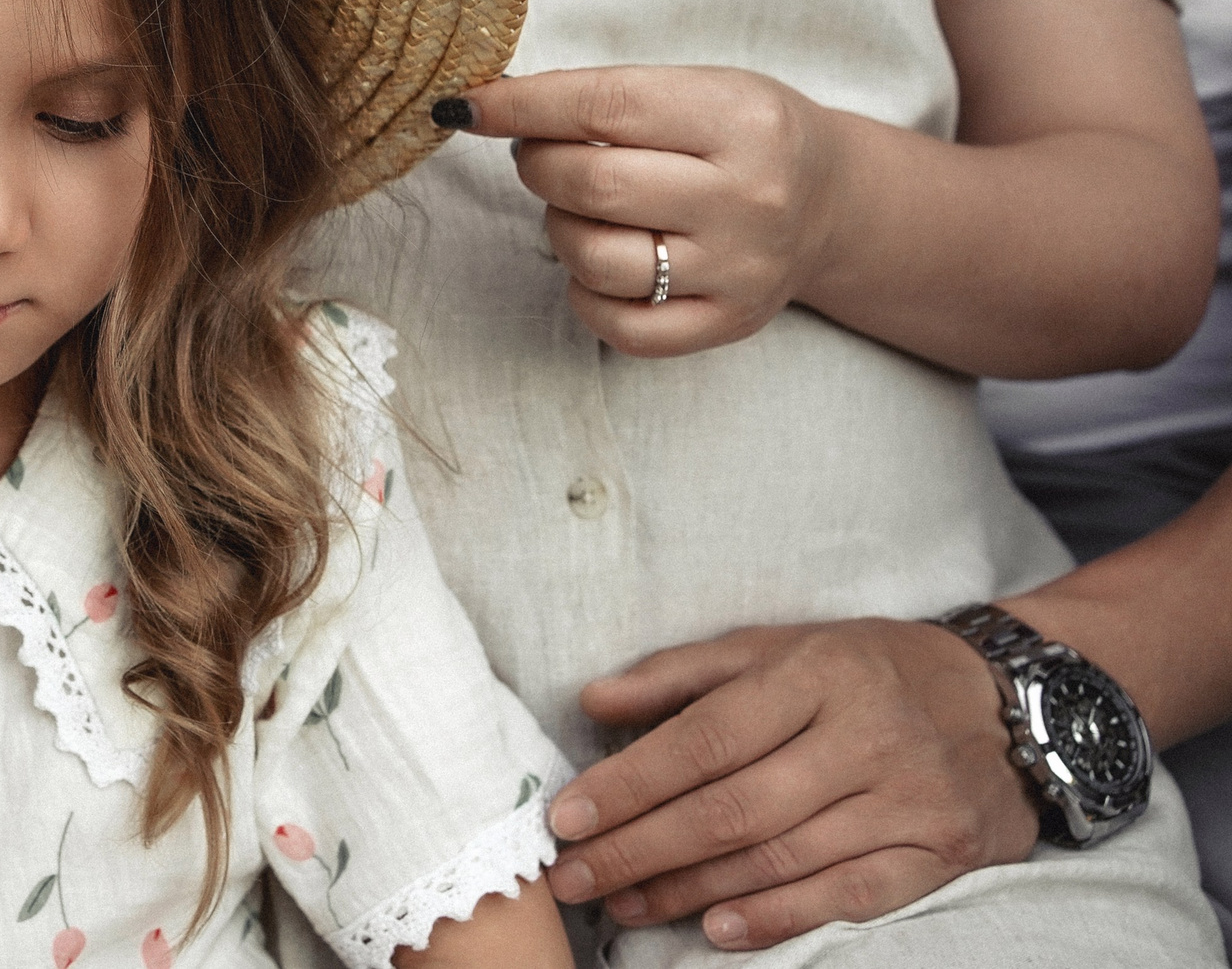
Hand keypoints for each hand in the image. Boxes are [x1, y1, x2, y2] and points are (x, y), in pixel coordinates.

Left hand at [452, 67, 845, 357]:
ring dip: (556, 226)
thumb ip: (606, 97)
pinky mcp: (725, 323)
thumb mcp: (698, 88)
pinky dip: (583, 290)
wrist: (831, 203)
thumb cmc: (742, 135)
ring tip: (576, 206)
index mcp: (740, 119)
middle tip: (538, 154)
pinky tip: (599, 258)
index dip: (521, 105)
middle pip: (593, 185)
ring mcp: (737, 269)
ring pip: (593, 257)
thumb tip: (491, 107)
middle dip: (538, 165)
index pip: (605, 106)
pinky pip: (616, 323)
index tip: (468, 105)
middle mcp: (747, 198)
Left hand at [542, 621, 1039, 949]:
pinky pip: (850, 895)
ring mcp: (907, 799)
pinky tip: (718, 930)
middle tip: (575, 876)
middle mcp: (861, 736)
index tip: (567, 817)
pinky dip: (780, 917)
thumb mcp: (777, 646)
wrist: (1007, 700)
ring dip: (691, 890)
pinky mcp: (943, 851)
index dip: (629, 782)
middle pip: (732, 808)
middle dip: (641, 848)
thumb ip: (681, 673)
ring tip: (624, 905)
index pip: (703, 738)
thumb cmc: (865, 670)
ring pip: (780, 858)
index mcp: (812, 675)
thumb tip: (592, 701)